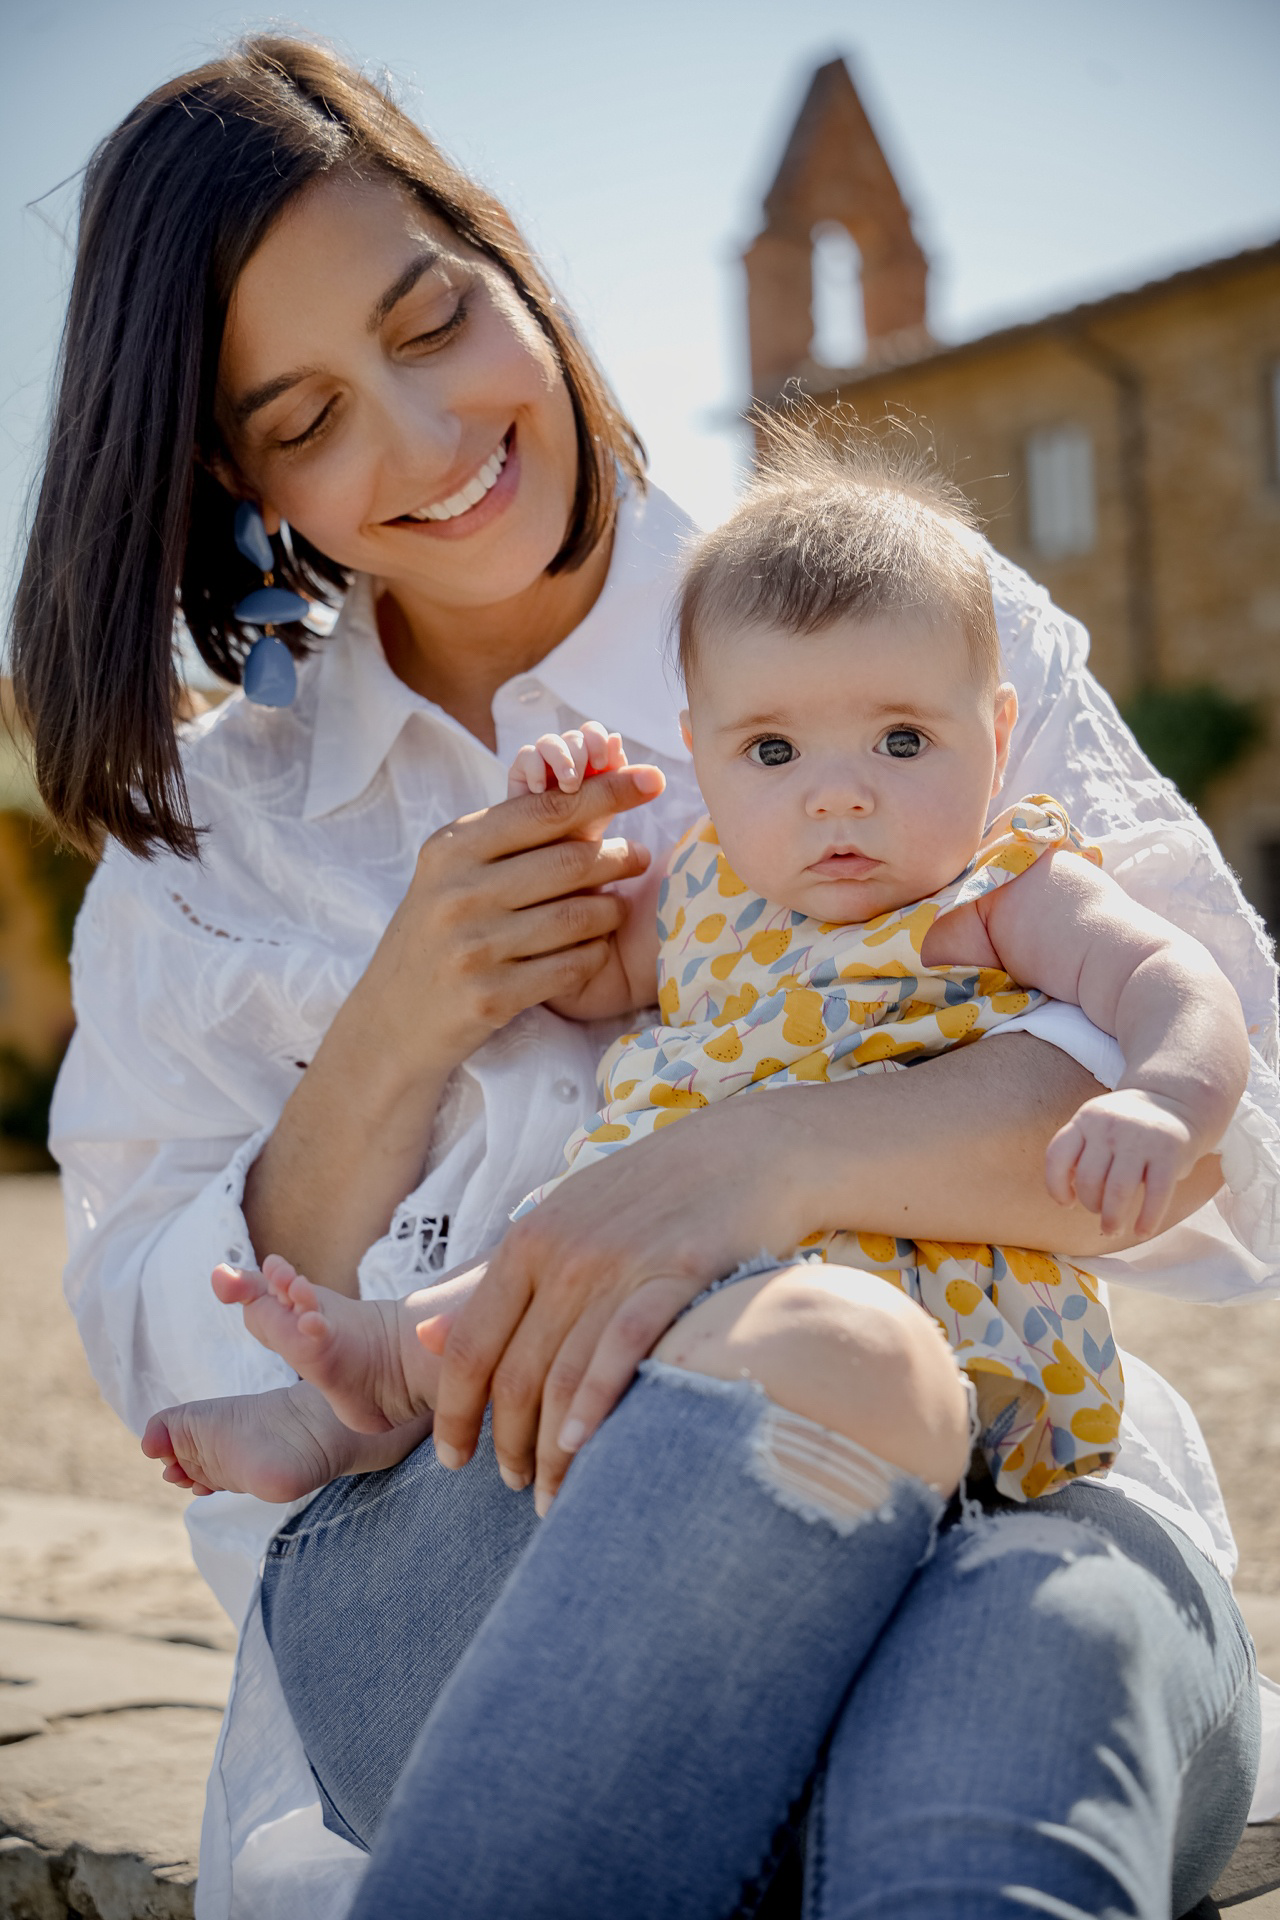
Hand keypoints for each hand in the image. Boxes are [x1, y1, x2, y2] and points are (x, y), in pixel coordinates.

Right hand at [358, 762, 664, 1074]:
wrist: (392, 1019)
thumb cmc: (437, 933)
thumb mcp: (453, 873)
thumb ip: (509, 835)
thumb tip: (589, 787)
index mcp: (452, 848)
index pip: (545, 810)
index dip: (607, 791)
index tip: (651, 779)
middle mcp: (459, 893)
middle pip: (571, 861)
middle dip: (620, 855)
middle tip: (639, 856)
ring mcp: (474, 947)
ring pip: (579, 916)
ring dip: (611, 910)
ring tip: (615, 906)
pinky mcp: (492, 996)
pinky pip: (572, 966)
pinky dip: (594, 955)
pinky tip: (593, 949)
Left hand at [430, 1095, 814, 1512]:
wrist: (747, 1150)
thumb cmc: (651, 1193)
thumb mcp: (562, 1220)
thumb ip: (496, 1280)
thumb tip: (423, 1335)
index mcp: (527, 1241)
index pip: (471, 1345)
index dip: (454, 1413)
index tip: (452, 1459)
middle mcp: (564, 1254)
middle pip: (515, 1373)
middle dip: (507, 1443)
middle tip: (514, 1484)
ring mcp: (619, 1265)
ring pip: (565, 1378)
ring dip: (552, 1450)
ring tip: (552, 1495)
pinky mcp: (678, 1275)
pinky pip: (623, 1352)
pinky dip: (598, 1406)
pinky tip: (585, 1450)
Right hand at [508, 722, 627, 820]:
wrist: (553, 855)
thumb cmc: (583, 829)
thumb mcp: (606, 805)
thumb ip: (615, 775)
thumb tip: (617, 737)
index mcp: (591, 759)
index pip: (593, 733)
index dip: (598, 740)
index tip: (602, 764)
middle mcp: (568, 757)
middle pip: (574, 736)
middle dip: (581, 755)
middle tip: (580, 784)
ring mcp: (543, 763)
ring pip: (550, 741)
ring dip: (561, 759)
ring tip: (568, 787)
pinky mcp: (521, 773)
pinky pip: (527, 754)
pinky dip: (535, 768)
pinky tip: (540, 791)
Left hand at [1045, 1087, 1197, 1234]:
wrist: (1174, 1102)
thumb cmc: (1126, 1126)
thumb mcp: (1096, 1124)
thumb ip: (1079, 1150)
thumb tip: (1064, 1193)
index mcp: (1086, 1119)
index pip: (1058, 1155)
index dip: (1056, 1186)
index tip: (1066, 1203)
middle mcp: (1110, 1126)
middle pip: (1089, 1178)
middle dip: (1090, 1204)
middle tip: (1098, 1213)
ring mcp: (1141, 1139)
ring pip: (1118, 1191)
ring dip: (1112, 1218)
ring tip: (1112, 1229)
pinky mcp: (1169, 1153)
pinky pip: (1155, 1195)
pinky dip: (1147, 1219)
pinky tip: (1142, 1231)